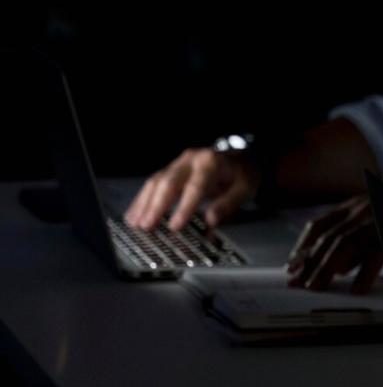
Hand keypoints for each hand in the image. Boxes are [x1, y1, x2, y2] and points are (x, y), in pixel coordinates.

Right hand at [125, 148, 259, 231]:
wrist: (240, 159)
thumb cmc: (242, 175)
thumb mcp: (245, 189)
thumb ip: (228, 204)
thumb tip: (211, 220)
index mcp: (211, 162)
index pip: (195, 186)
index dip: (184, 207)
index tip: (175, 226)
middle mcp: (191, 159)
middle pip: (169, 182)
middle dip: (157, 206)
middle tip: (148, 226)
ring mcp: (178, 163)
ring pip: (156, 182)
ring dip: (144, 204)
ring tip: (136, 224)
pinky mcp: (170, 169)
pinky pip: (153, 184)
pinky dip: (142, 200)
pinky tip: (134, 214)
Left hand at [286, 194, 381, 292]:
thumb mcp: (373, 220)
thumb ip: (354, 239)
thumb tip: (336, 270)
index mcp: (353, 207)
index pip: (319, 226)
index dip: (302, 247)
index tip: (291, 266)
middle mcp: (361, 211)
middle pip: (328, 237)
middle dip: (309, 262)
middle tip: (296, 282)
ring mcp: (377, 221)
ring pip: (345, 243)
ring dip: (326, 266)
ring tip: (315, 286)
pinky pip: (376, 255)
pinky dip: (365, 274)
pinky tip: (356, 289)